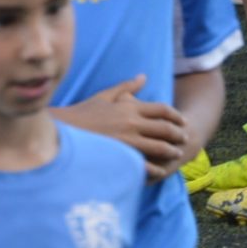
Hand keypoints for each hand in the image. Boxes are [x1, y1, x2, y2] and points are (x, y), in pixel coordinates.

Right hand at [56, 75, 188, 167]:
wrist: (62, 131)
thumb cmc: (82, 113)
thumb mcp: (105, 96)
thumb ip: (126, 87)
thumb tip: (143, 76)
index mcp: (129, 107)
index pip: (162, 110)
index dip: (176, 116)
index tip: (183, 122)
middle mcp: (131, 123)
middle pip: (165, 128)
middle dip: (178, 134)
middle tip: (184, 139)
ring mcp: (126, 141)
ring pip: (159, 147)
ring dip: (171, 151)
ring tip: (176, 154)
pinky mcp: (119, 156)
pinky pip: (144, 164)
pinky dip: (155, 168)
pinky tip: (160, 170)